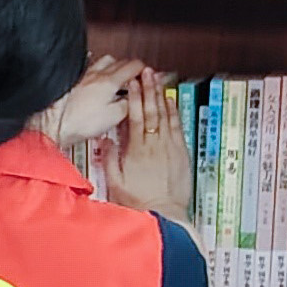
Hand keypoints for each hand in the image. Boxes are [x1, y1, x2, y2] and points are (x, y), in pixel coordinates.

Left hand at [37, 55, 153, 150]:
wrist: (52, 124)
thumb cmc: (79, 123)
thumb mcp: (113, 117)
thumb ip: (128, 104)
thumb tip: (135, 98)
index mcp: (109, 81)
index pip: (134, 65)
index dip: (144, 70)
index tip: (148, 76)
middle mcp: (96, 73)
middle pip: (120, 61)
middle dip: (130, 68)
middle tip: (135, 79)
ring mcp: (82, 75)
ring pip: (103, 61)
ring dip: (113, 66)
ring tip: (116, 78)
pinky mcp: (71, 80)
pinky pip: (86, 66)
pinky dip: (95, 68)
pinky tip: (93, 75)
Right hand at [98, 72, 195, 224]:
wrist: (163, 214)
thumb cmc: (137, 201)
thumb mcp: (114, 182)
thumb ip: (108, 158)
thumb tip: (105, 139)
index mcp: (136, 151)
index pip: (134, 117)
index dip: (134, 98)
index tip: (131, 83)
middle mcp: (154, 145)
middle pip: (151, 111)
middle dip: (148, 89)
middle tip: (146, 72)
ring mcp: (170, 148)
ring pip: (165, 116)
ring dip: (161, 96)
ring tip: (158, 79)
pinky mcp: (181, 153)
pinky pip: (178, 127)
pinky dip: (174, 112)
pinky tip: (171, 101)